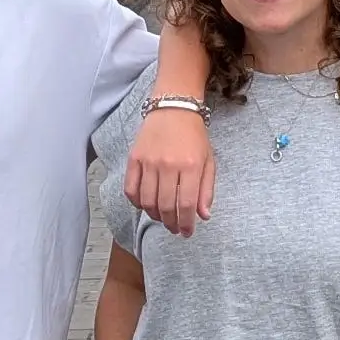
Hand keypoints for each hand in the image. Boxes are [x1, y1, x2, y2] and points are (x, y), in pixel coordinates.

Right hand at [125, 107, 216, 236]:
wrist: (174, 107)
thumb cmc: (194, 135)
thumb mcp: (209, 160)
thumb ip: (206, 190)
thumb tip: (203, 216)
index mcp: (191, 165)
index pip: (186, 205)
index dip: (185, 223)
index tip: (186, 232)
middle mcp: (169, 164)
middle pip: (165, 206)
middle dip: (171, 223)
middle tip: (174, 228)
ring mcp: (149, 161)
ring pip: (147, 201)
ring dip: (154, 215)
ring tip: (162, 217)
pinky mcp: (134, 158)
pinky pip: (131, 189)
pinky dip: (137, 202)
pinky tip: (145, 204)